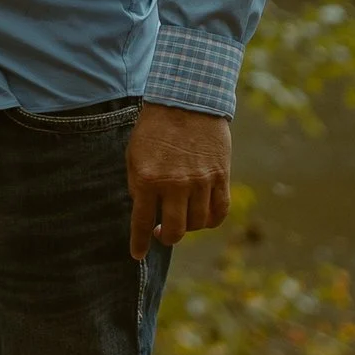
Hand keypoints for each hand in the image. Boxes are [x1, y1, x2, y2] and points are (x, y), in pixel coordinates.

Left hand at [126, 102, 230, 252]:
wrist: (187, 100)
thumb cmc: (155, 127)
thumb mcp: (134, 154)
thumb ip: (138, 184)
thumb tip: (145, 212)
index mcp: (147, 179)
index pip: (141, 222)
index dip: (139, 243)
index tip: (138, 254)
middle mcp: (174, 184)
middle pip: (174, 230)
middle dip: (165, 237)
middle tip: (161, 232)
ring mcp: (200, 181)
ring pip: (197, 224)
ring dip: (188, 227)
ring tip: (181, 219)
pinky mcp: (220, 176)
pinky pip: (219, 211)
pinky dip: (211, 221)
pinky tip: (203, 218)